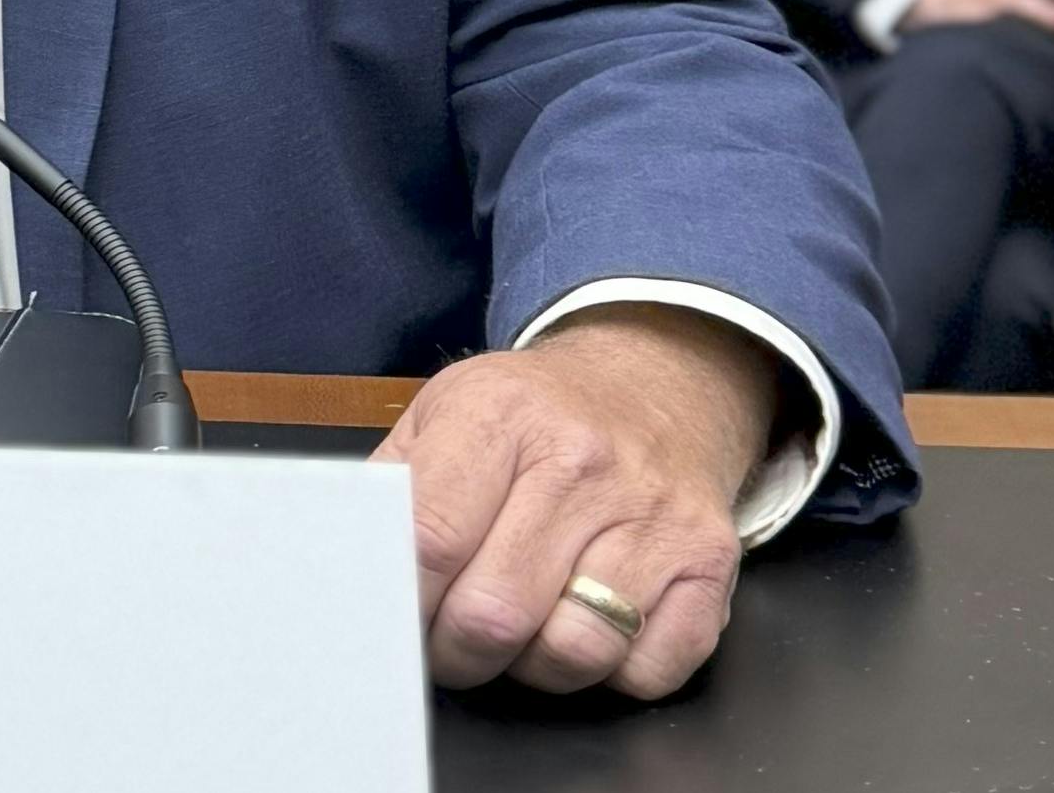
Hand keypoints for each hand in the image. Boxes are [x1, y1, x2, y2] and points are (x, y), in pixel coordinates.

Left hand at [374, 307, 773, 700]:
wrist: (659, 381)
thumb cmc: (535, 412)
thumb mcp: (446, 409)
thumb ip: (392, 483)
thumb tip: (344, 561)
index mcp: (500, 417)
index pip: (430, 542)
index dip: (402, 602)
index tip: (393, 618)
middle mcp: (582, 463)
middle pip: (494, 615)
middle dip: (457, 650)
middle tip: (451, 638)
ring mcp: (653, 514)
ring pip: (572, 653)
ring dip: (534, 666)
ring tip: (524, 628)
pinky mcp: (709, 561)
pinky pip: (649, 668)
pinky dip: (613, 671)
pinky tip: (592, 624)